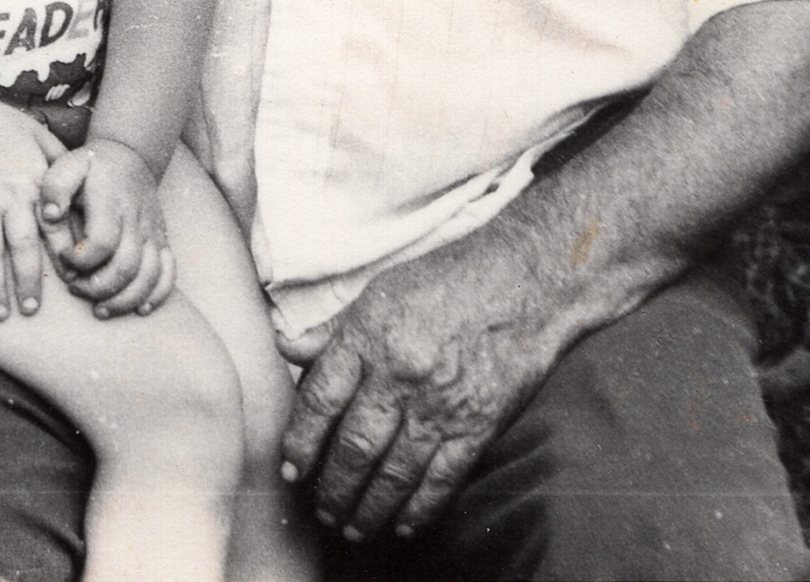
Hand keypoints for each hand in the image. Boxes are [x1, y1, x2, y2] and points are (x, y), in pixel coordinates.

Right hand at [0, 105, 67, 320]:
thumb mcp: (34, 132)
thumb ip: (57, 155)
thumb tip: (81, 167)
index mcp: (32, 184)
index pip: (54, 228)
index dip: (64, 257)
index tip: (71, 282)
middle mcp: (8, 198)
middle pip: (24, 249)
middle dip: (29, 284)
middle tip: (31, 313)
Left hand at [38, 139, 174, 316]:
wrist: (130, 157)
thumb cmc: (91, 167)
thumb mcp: (67, 166)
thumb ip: (54, 188)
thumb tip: (50, 215)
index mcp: (111, 202)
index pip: (102, 242)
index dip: (81, 259)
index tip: (64, 258)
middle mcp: (137, 220)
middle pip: (126, 266)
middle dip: (98, 287)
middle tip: (75, 289)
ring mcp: (153, 233)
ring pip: (149, 276)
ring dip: (124, 300)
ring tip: (99, 310)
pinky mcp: (162, 241)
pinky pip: (168, 274)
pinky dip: (157, 296)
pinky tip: (138, 310)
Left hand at [276, 227, 568, 543]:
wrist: (525, 284)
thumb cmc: (446, 282)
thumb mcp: (379, 293)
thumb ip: (332, 330)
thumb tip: (285, 348)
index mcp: (369, 338)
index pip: (321, 400)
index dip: (300, 442)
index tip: (290, 469)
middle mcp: (401, 375)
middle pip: (355, 446)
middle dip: (332, 487)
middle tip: (319, 510)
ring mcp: (442, 404)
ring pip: (395, 471)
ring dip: (369, 507)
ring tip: (351, 526)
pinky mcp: (480, 425)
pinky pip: (444, 478)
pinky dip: (421, 509)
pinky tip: (403, 526)